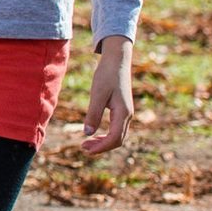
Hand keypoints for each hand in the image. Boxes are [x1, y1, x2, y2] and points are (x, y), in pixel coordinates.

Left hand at [80, 37, 134, 155]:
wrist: (117, 61)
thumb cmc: (107, 75)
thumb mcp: (97, 94)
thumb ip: (93, 114)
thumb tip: (87, 133)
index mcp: (123, 113)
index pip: (114, 138)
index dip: (100, 147)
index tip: (86, 149)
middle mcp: (127, 115)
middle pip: (117, 140)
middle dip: (101, 147)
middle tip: (83, 148)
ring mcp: (126, 113)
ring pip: (118, 135)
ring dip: (103, 141)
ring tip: (87, 143)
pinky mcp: (123, 109)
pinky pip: (116, 128)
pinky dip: (106, 134)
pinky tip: (95, 133)